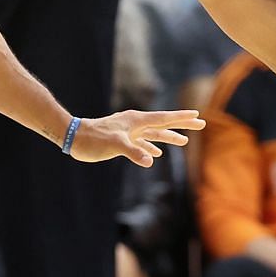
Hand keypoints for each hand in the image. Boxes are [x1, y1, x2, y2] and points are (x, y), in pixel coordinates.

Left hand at [67, 108, 204, 168]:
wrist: (74, 137)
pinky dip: (151, 147)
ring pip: (154, 134)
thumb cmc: (93, 139)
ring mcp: (129, 132)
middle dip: (181, 125)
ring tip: (183, 142)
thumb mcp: (115, 144)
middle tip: (200, 124)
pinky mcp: (122, 140)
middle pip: (163, 124)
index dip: (181, 118)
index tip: (197, 116)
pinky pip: (142, 143)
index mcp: (136, 120)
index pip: (164, 118)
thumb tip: (150, 161)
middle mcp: (135, 124)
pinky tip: (157, 155)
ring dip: (168, 137)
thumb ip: (133, 151)